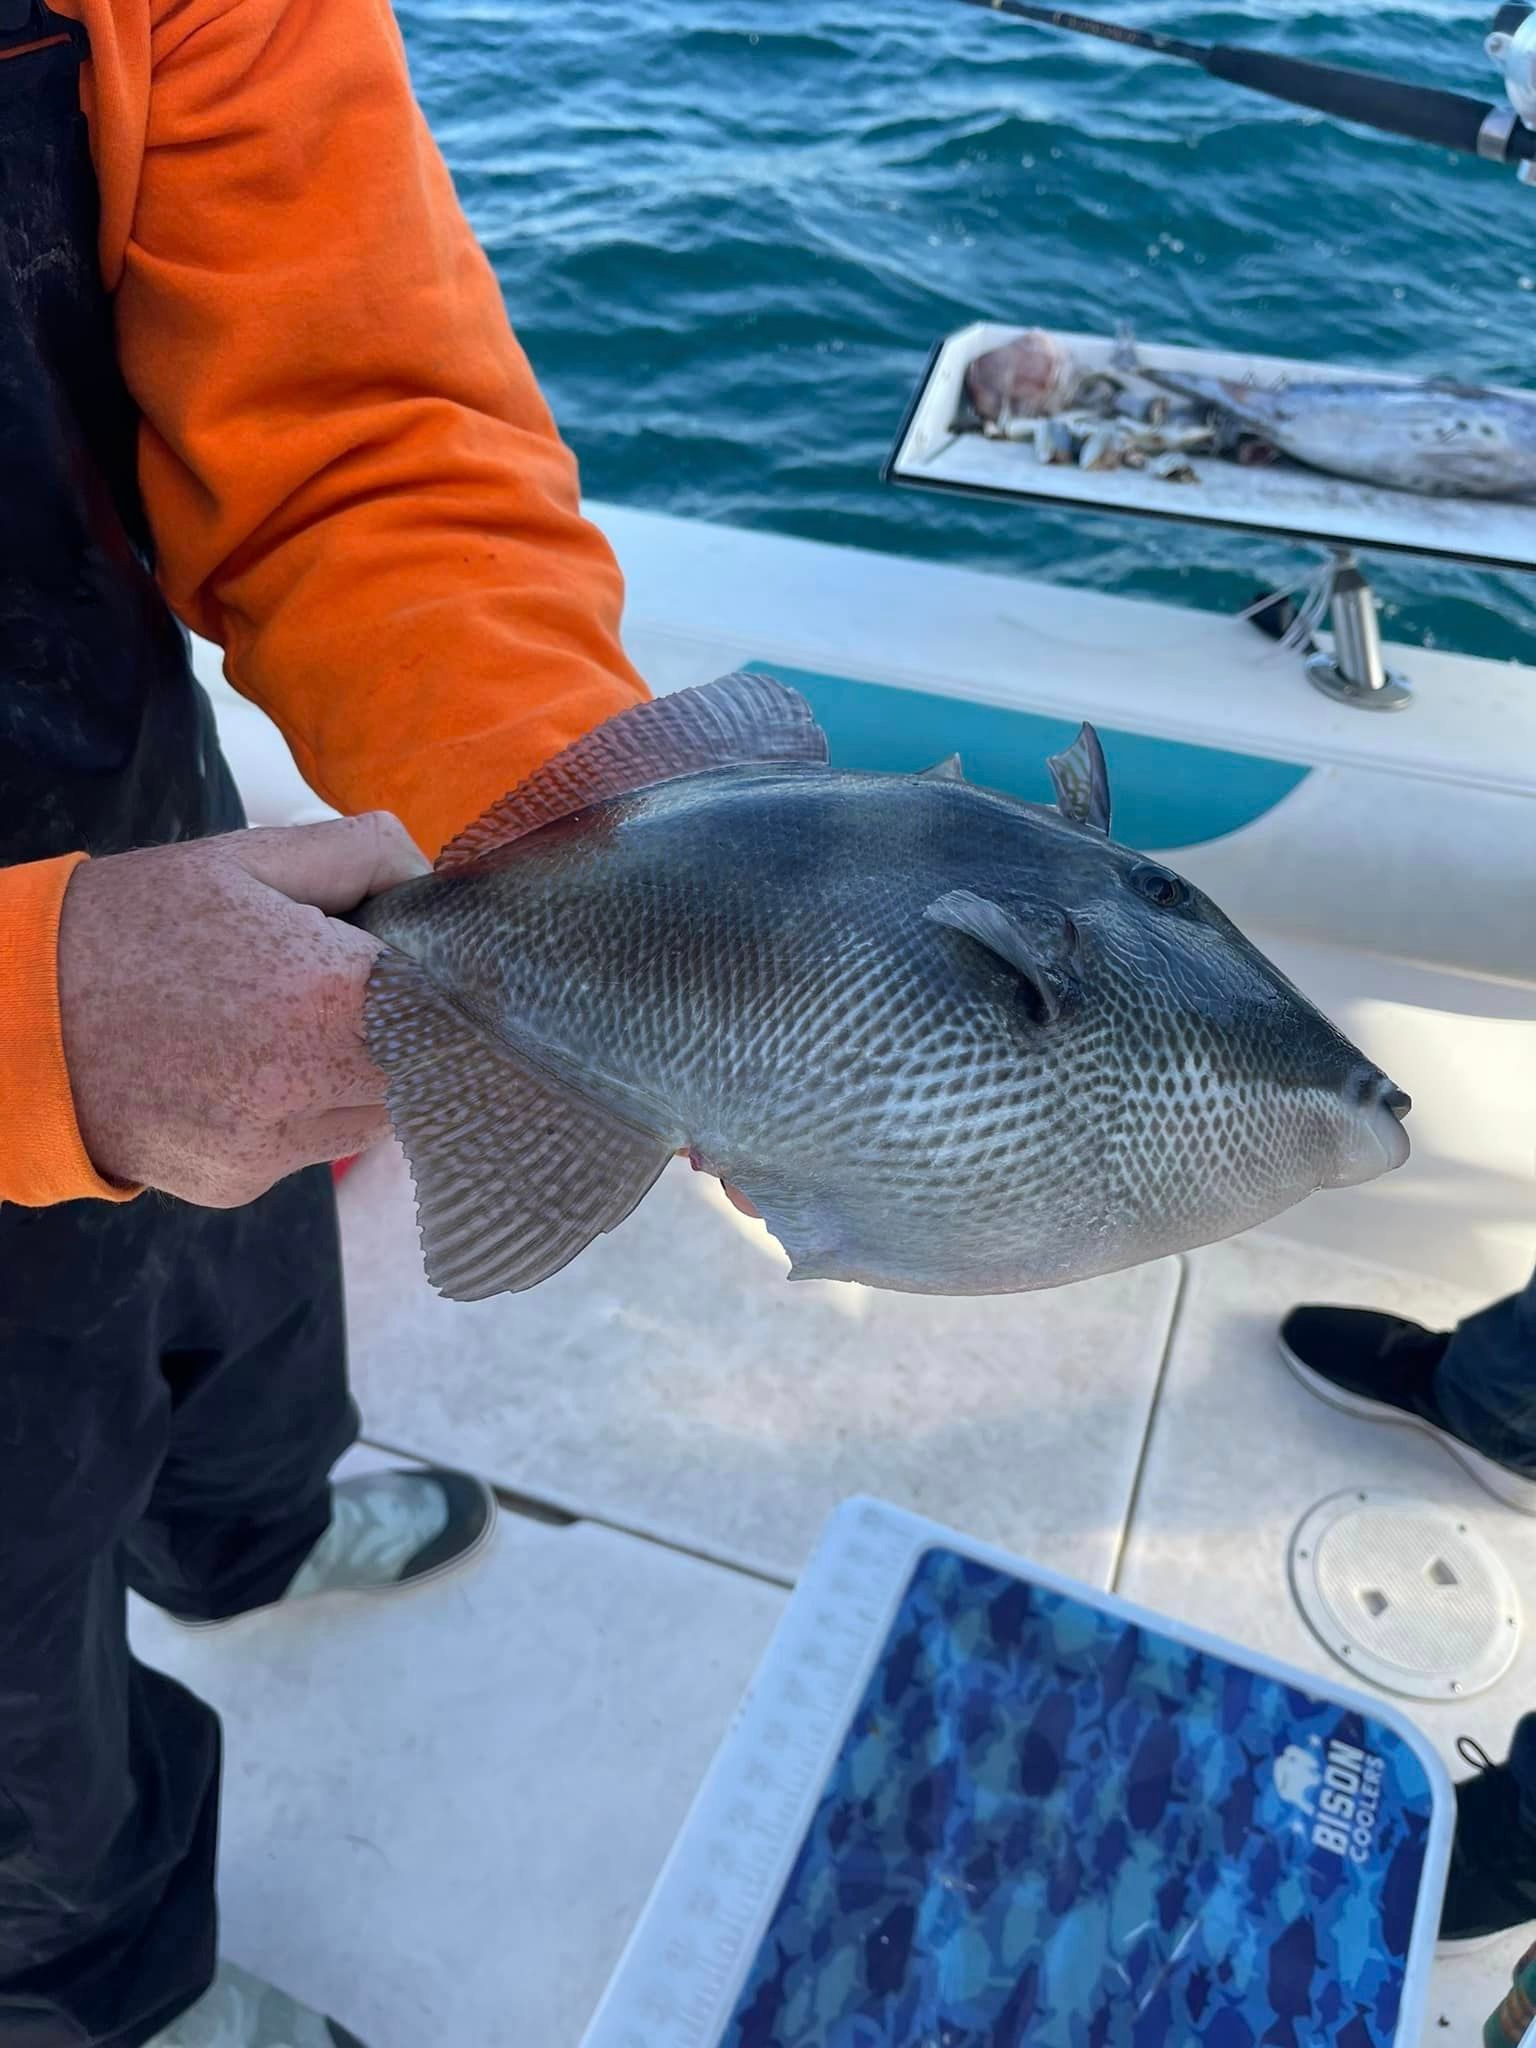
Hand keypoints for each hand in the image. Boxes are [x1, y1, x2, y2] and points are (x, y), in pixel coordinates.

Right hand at [57, 814, 428, 1206]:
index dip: (451, 981)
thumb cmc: (133, 923)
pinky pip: (312, 1146)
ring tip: (294, 1024)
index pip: (457, 1004)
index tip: (430, 961)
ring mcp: (270, 1147)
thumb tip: (434, 889)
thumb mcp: (250, 855)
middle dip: (415, 1031)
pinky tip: (247, 1067)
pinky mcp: (238, 1183)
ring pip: (376, 1118)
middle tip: (360, 989)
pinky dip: (303, 1109)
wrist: (12, 1015)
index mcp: (327, 995)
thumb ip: (367, 853)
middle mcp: (306, 1086)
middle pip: (430, 1071)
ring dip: (364, 1075)